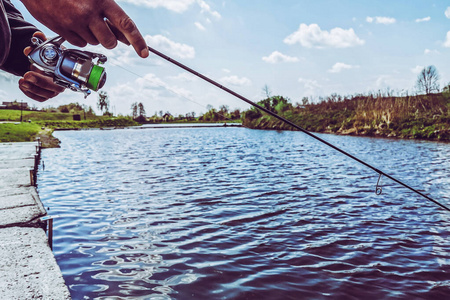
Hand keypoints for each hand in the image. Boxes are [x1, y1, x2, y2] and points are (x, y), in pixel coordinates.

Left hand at [19, 32, 64, 101]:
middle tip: (26, 75)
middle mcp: (62, 83)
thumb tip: (37, 36)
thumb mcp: (45, 46)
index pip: (61, 77)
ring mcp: (55, 91)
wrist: (47, 62)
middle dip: (39, 82)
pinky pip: (40, 99)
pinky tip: (23, 86)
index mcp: (65, 72)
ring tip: (22, 81)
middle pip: (55, 88)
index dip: (47, 74)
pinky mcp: (47, 95)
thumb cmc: (48, 55)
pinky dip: (31, 94)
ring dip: (33, 89)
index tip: (33, 67)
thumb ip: (42, 40)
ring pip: (47, 95)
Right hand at [20, 0, 148, 57]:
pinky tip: (73, 23)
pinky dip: (80, 37)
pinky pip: (80, 44)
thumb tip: (125, 37)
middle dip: (110, 40)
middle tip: (103, 30)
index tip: (145, 53)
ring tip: (83, 20)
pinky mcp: (63, 30)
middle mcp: (88, 13)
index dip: (138, 40)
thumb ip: (111, 15)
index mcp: (101, 1)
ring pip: (94, 43)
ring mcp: (74, 23)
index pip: (125, 24)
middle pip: (110, 42)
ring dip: (93, 36)